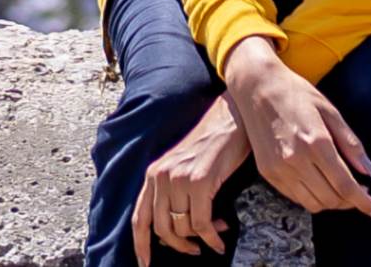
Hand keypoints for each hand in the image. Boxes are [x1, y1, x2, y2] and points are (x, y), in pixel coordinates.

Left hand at [131, 96, 254, 262]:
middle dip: (179, 246)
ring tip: (215, 234)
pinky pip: (202, 224)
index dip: (141, 245)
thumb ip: (173, 192)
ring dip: (200, 240)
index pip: (139, 219)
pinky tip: (221, 238)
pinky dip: (212, 238)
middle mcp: (161, 176)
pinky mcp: (200, 181)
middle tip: (195, 250)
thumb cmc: (212, 145)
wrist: (231, 118)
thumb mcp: (183, 167)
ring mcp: (179, 179)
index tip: (145, 264)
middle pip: (162, 230)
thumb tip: (177, 230)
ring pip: (183, 229)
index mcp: (153, 174)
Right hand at [218, 37, 370, 220]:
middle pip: (331, 199)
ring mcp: (279, 169)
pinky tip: (318, 182)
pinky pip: (295, 198)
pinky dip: (312, 197)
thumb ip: (352, 144)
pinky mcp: (267, 173)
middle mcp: (296, 160)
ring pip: (313, 204)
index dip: (364, 203)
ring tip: (340, 188)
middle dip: (351, 202)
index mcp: (316, 142)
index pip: (346, 185)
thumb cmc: (297, 93)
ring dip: (332, 202)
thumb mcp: (330, 111)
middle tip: (360, 191)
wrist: (256, 86)